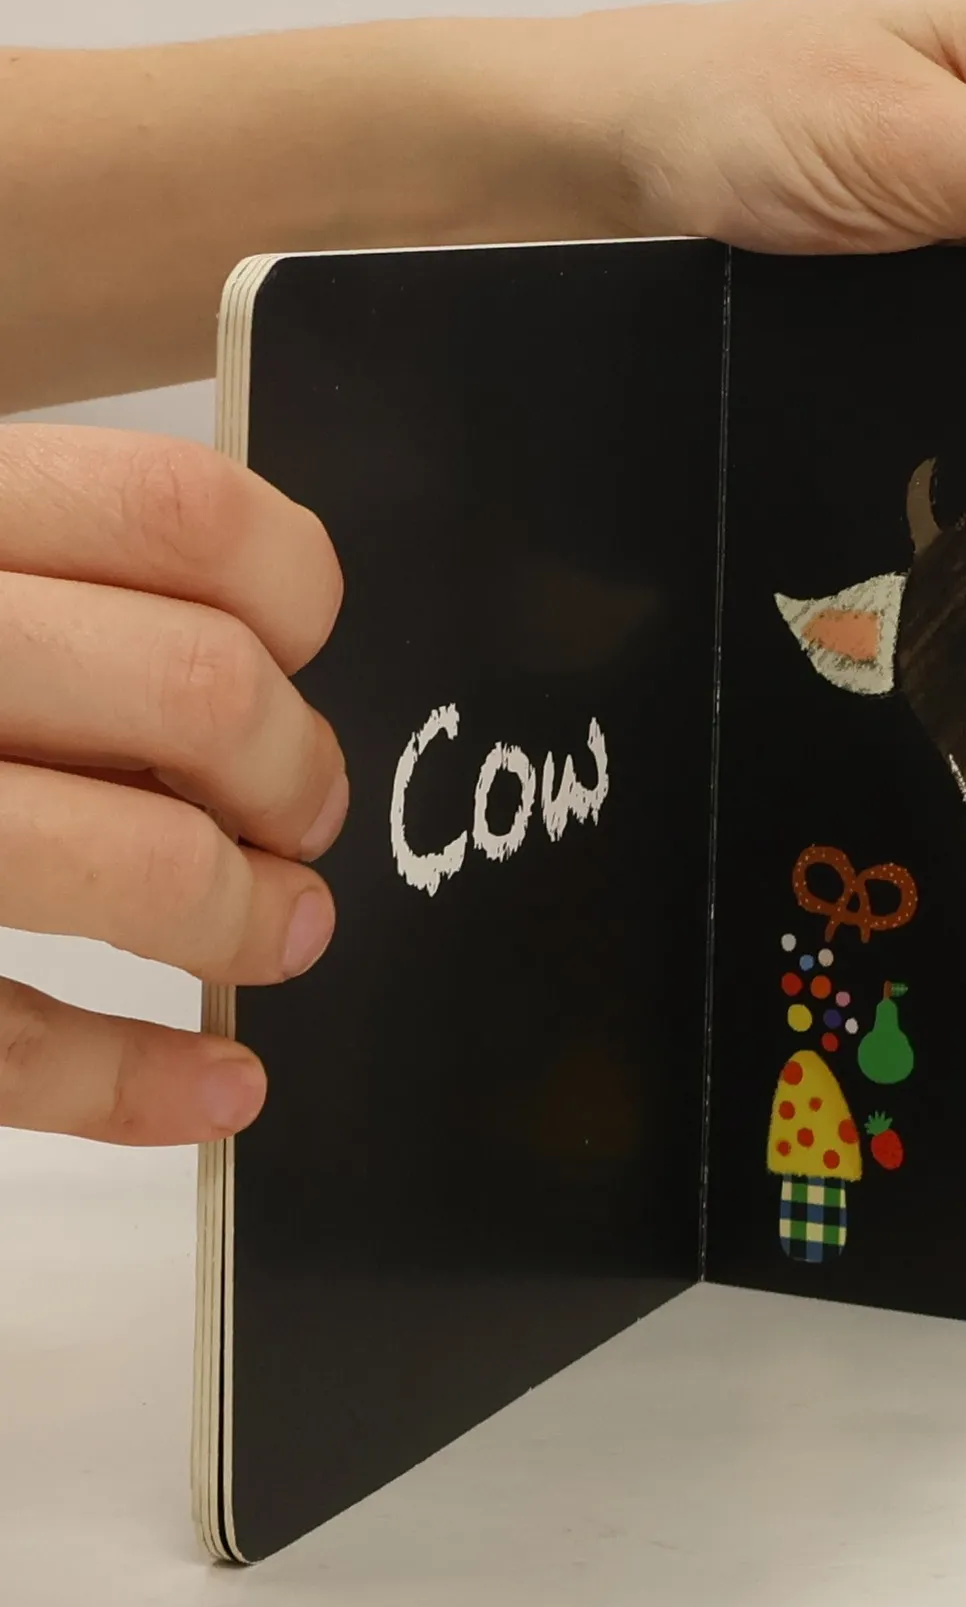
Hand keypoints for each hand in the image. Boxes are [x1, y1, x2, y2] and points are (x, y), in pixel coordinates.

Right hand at [0, 426, 346, 1143]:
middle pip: (199, 693)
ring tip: (275, 935)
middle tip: (296, 819)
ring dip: (249, 919)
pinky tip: (213, 1090)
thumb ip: (41, 586)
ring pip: (136, 862)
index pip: (179, 516)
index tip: (296, 652)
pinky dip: (142, 1084)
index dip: (290, 597)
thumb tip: (258, 668)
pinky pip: (7, 1040)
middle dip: (293, 776)